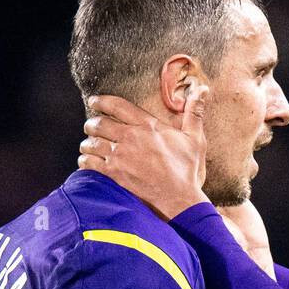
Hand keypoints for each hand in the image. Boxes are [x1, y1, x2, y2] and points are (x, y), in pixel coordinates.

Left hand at [78, 90, 208, 220]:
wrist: (179, 199)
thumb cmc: (187, 170)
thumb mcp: (195, 139)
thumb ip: (195, 112)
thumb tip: (203, 89)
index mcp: (147, 125)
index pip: (117, 105)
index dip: (101, 101)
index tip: (94, 101)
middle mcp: (130, 137)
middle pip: (99, 123)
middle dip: (92, 124)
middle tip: (90, 127)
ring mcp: (120, 157)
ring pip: (92, 143)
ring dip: (87, 143)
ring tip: (87, 145)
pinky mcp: (115, 174)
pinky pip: (90, 163)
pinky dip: (85, 161)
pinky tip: (86, 161)